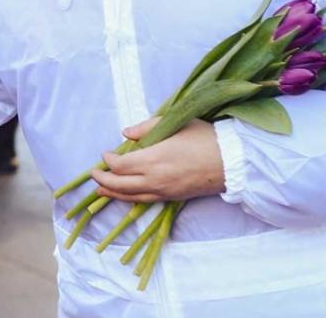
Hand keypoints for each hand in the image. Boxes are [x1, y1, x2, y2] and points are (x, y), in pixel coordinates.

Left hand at [89, 118, 224, 203]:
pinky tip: (125, 195)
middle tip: (93, 174)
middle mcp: (155, 179)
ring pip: (131, 196)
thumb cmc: (204, 138)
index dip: (108, 160)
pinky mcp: (172, 197)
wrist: (231, 162)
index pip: (120, 165)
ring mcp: (164, 191)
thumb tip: (125, 134)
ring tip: (100, 190)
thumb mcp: (174, 124)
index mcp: (153, 159)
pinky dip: (130, 198)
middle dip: (103, 180)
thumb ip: (146, 128)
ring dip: (113, 193)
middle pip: (120, 184)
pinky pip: (145, 200)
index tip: (105, 153)